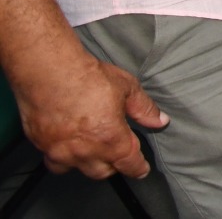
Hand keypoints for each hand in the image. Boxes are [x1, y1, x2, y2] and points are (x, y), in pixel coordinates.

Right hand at [14, 52, 167, 178]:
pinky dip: (64, 158)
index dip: (138, 168)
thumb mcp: (127, 88)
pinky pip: (55, 162)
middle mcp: (85, 150)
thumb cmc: (86, 77)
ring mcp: (61, 151)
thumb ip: (144, 108)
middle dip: (114, 165)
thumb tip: (159, 120)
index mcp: (110, 138)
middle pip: (104, 172)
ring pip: (79, 169)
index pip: (129, 164)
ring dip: (89, 163)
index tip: (141, 169)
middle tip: (118, 154)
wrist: (49, 71)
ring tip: (95, 150)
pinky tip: (69, 147)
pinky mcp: (42, 146)